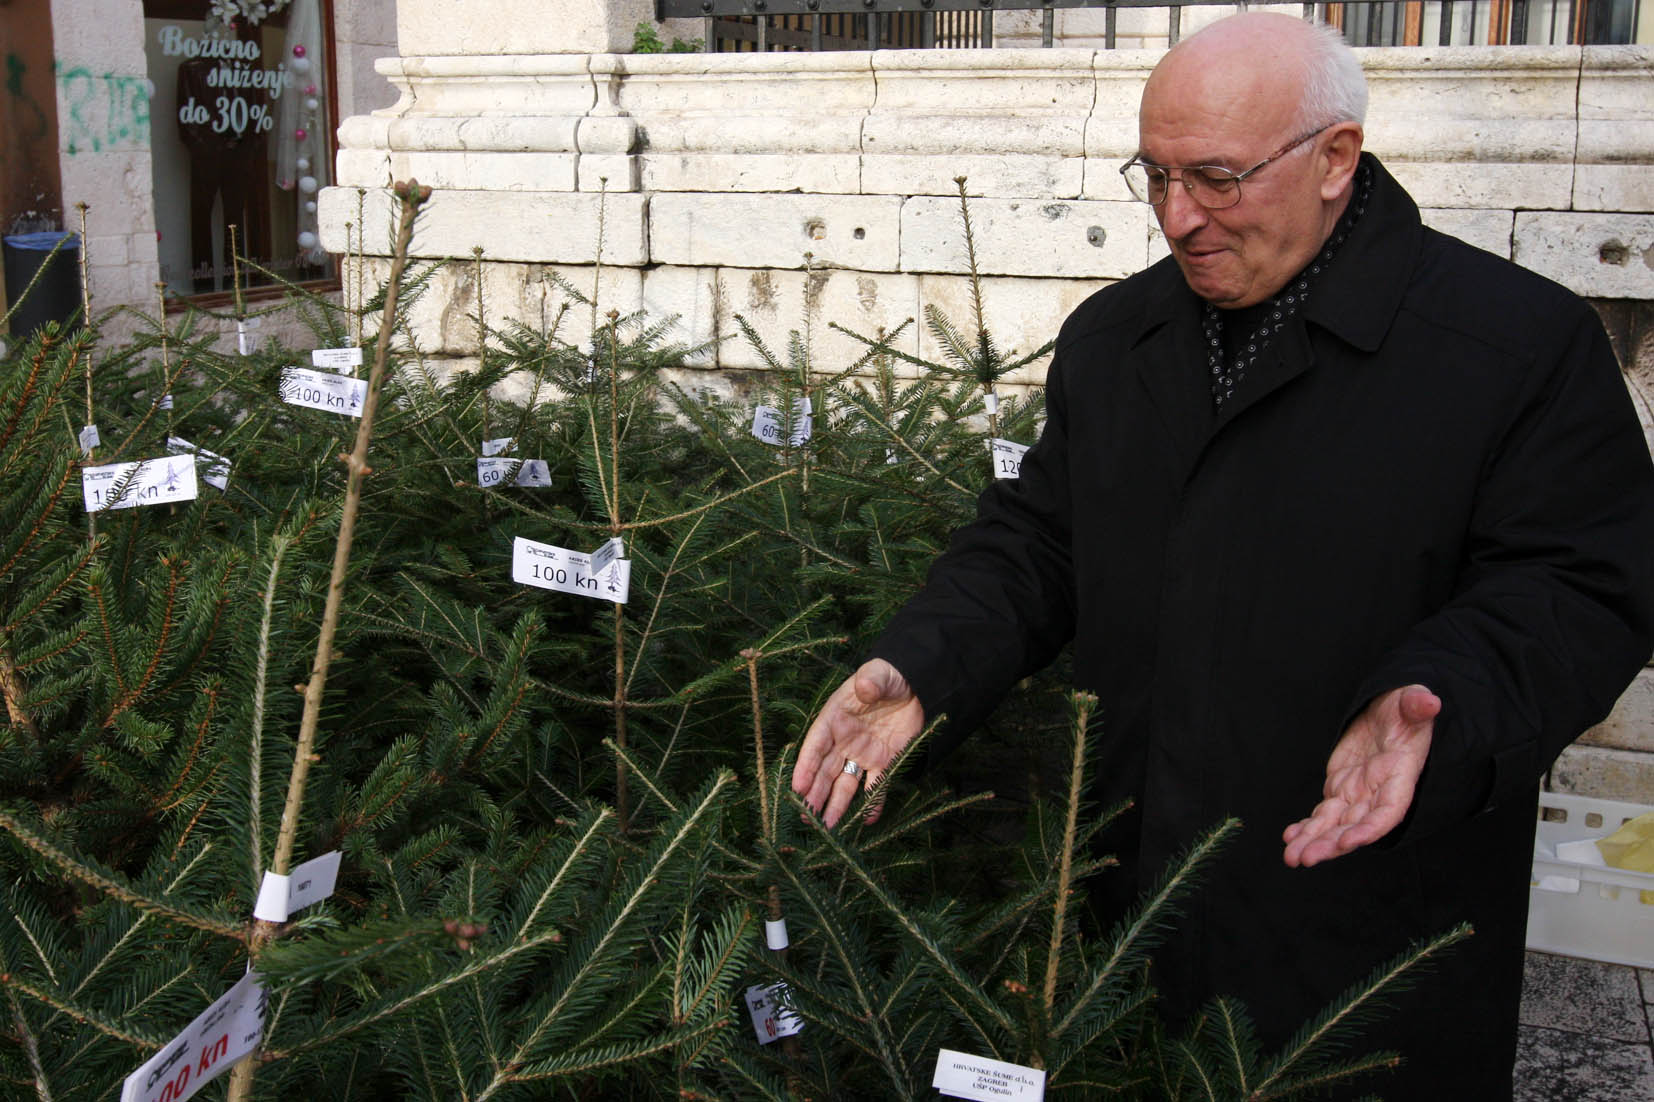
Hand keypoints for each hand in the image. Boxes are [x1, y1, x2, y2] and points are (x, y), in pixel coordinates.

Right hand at [791, 659, 924, 826]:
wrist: (914, 684)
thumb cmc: (888, 676)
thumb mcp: (878, 674)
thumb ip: (870, 681)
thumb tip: (864, 688)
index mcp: (835, 718)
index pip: (816, 745)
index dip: (806, 766)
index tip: (797, 787)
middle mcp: (844, 740)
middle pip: (826, 771)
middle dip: (815, 794)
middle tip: (806, 816)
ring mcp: (863, 753)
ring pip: (845, 783)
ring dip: (836, 804)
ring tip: (827, 828)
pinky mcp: (884, 761)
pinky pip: (876, 785)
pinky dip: (872, 802)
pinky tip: (867, 819)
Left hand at [1282, 684, 1439, 867]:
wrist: (1389, 713)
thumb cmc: (1405, 709)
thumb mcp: (1411, 702)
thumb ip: (1418, 705)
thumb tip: (1429, 702)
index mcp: (1399, 777)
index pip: (1387, 811)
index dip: (1370, 828)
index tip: (1349, 841)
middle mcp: (1378, 793)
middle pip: (1354, 825)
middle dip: (1331, 844)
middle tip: (1305, 858)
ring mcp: (1357, 794)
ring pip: (1335, 825)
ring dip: (1314, 842)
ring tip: (1291, 857)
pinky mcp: (1340, 791)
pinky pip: (1323, 814)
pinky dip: (1307, 826)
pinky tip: (1290, 837)